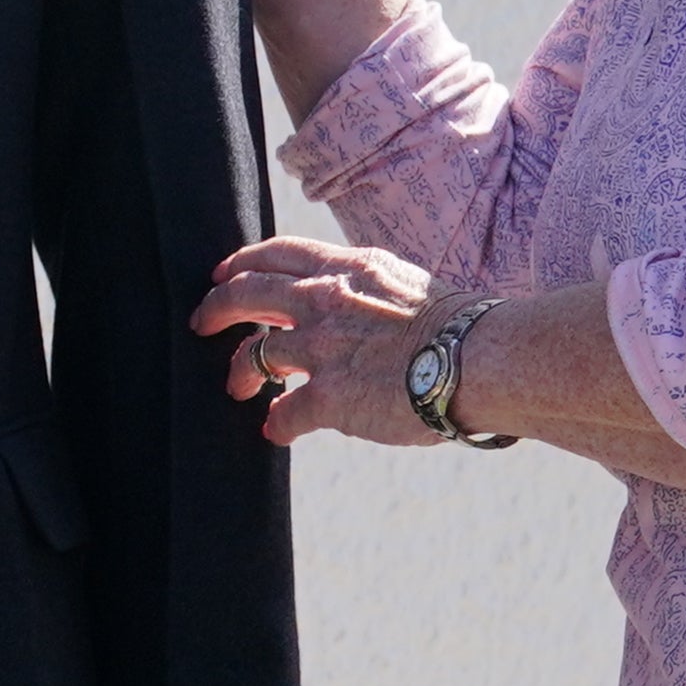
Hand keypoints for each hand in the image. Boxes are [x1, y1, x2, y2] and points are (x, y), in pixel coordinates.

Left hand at [189, 235, 454, 446]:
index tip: (224, 274)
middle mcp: (324, 301)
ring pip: (254, 355)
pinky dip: (277, 423)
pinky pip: (285, 413)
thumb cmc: (461, 325)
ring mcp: (322, 349)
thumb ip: (369, 288)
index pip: (277, 254)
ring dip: (240, 372)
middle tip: (202, 321)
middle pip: (245, 294)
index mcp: (346, 269)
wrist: (483, 359)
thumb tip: (356, 299)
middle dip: (216, 307)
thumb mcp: (405, 282)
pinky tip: (276, 431)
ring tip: (238, 387)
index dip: (241, 263)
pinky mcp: (329, 397)